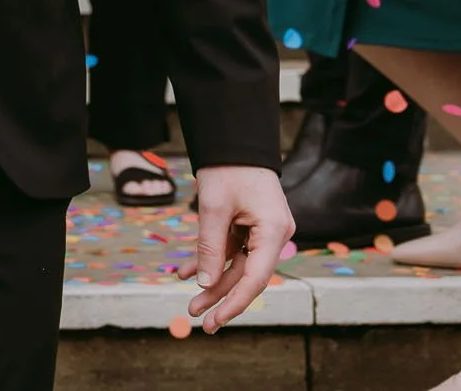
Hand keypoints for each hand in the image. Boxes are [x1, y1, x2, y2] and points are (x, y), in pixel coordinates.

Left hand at [189, 165, 291, 332]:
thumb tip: (204, 285)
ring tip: (190, 304)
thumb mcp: (213, 208)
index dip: (235, 302)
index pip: (256, 278)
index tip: (216, 320)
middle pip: (247, 275)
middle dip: (221, 297)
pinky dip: (210, 259)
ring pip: (238, 265)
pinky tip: (187, 273)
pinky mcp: (252, 226)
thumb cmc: (227, 169)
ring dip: (213, 282)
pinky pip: (232, 250)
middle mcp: (274, 235)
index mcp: (274, 231)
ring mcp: (264, 231)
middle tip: (200, 321)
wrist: (233, 139)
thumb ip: (210, 247)